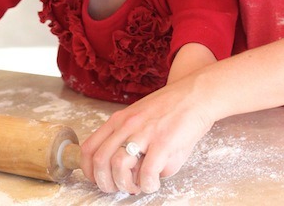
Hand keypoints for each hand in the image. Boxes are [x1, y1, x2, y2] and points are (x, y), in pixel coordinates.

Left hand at [80, 76, 213, 194]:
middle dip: (106, 183)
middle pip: (101, 160)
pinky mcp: (164, 143)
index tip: (98, 180)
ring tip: (136, 186)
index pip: (89, 148)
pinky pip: (147, 173)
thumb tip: (122, 168)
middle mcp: (127, 125)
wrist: (194, 96)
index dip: (89, 170)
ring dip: (125, 184)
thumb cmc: (168, 110)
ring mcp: (145, 133)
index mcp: (118, 120)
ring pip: (118, 165)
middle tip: (118, 188)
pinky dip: (147, 185)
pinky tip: (153, 183)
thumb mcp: (138, 118)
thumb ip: (126, 139)